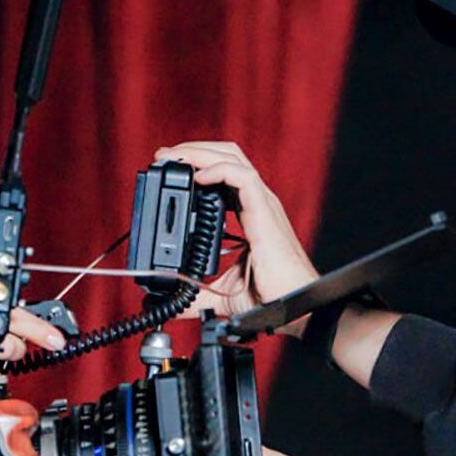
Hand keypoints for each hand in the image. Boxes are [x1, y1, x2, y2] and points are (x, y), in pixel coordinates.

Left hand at [152, 142, 317, 326]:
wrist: (291, 306)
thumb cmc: (270, 295)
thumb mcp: (222, 292)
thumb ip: (198, 293)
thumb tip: (173, 302)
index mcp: (250, 212)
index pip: (224, 172)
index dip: (197, 164)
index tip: (169, 168)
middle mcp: (257, 201)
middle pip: (227, 155)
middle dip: (194, 149)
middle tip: (164, 155)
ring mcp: (263, 203)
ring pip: (232, 157)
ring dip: (199, 152)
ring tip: (174, 157)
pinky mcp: (265, 211)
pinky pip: (242, 176)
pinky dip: (217, 170)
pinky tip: (198, 178)